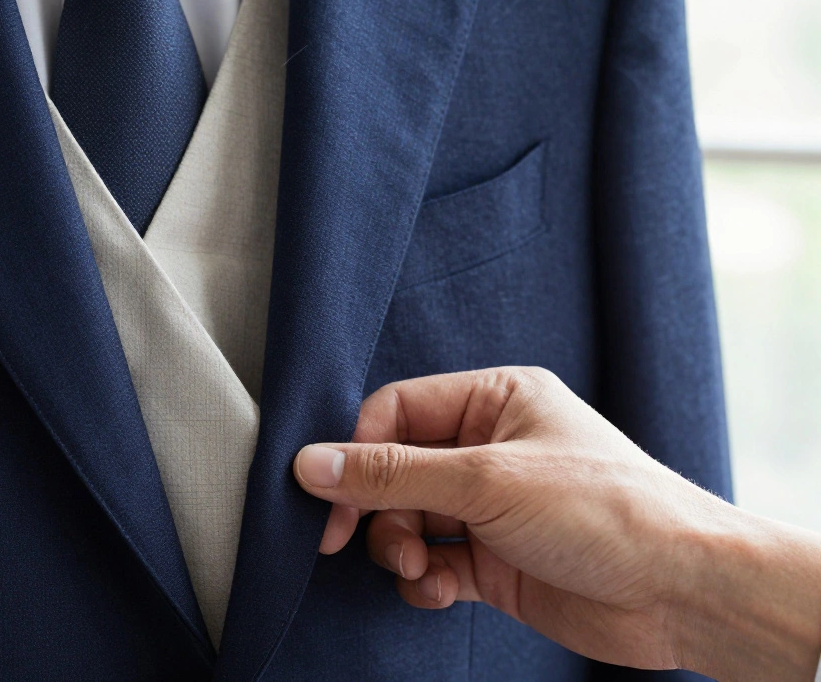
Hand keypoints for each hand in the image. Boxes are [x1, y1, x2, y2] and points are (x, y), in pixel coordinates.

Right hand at [293, 367, 820, 680]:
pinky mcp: (495, 561)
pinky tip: (440, 590)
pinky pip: (433, 563)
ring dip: (399, 548)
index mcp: (496, 400)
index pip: (396, 412)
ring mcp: (493, 508)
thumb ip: (391, 473)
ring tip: (420, 567)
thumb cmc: (605, 510)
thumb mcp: (486, 480)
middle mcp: (490, 449)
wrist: (680, 591)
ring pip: (408, 521)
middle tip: (355, 541)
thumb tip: (311, 463)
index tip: (327, 497)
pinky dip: (424, 580)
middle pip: (395, 471)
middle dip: (377, 510)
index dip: (356, 454)